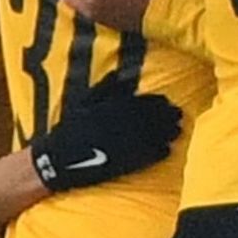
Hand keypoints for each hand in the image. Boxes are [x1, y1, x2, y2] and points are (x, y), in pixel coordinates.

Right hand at [30, 72, 180, 191]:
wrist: (58, 161)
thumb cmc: (70, 130)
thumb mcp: (84, 104)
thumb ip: (104, 89)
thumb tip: (119, 76)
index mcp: (114, 109)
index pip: (142, 102)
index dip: (157, 103)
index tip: (167, 101)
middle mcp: (123, 125)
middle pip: (152, 118)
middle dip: (167, 116)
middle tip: (179, 114)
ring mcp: (125, 144)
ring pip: (153, 136)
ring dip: (168, 133)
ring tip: (178, 130)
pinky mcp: (124, 162)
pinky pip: (147, 157)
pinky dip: (160, 153)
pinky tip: (168, 150)